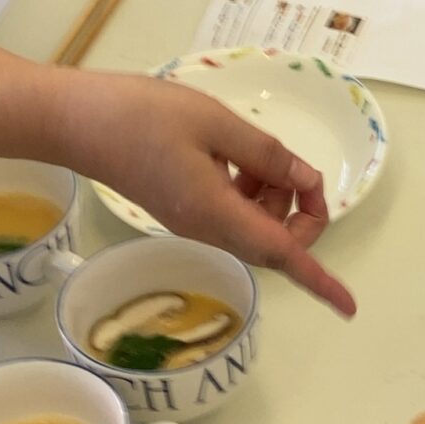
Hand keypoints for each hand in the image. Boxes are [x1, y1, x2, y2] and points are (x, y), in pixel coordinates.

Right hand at [57, 72, 357, 316]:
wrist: (75, 122)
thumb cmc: (140, 116)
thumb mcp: (215, 123)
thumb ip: (267, 155)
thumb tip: (307, 182)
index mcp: (218, 214)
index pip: (283, 254)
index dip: (321, 281)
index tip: (350, 307)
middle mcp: (208, 229)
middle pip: (276, 241)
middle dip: (299, 212)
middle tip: (291, 165)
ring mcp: (194, 222)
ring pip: (257, 225)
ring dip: (273, 195)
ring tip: (252, 150)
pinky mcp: (183, 209)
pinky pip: (234, 212)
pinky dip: (249, 188)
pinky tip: (233, 152)